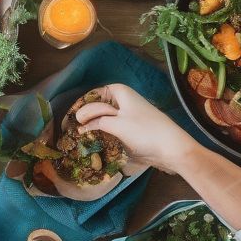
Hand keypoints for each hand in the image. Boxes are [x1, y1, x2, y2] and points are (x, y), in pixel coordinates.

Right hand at [74, 84, 195, 173]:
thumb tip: (78, 123)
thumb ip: (95, 121)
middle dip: (86, 117)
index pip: (92, 95)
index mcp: (119, 91)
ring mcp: (128, 115)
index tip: (68, 120)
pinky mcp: (131, 129)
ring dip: (94, 127)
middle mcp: (123, 100)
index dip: (80, 106)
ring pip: (104, 119)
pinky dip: (103, 134)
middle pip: (98, 106)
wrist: (172, 149)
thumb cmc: (144, 131)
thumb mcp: (115, 124)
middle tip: (71, 131)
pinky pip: (112, 128)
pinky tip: (95, 143)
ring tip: (79, 139)